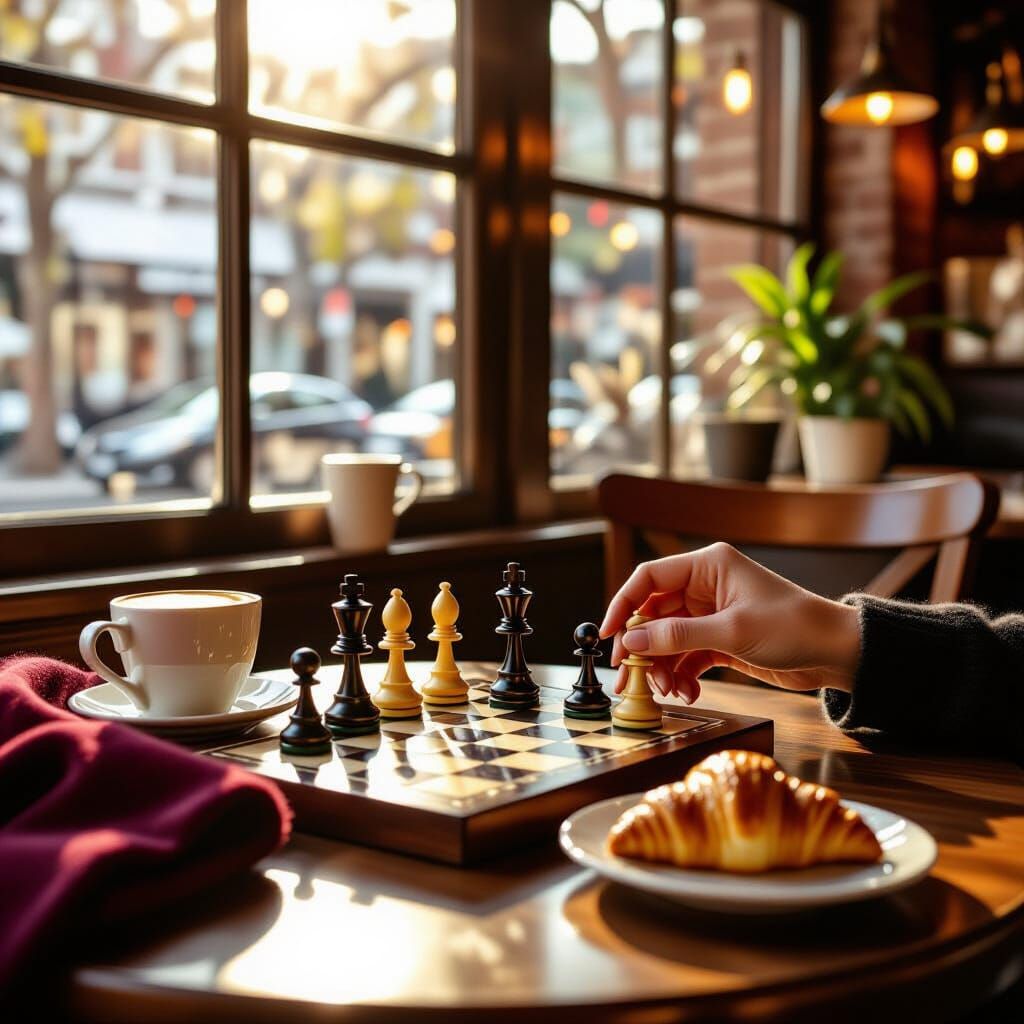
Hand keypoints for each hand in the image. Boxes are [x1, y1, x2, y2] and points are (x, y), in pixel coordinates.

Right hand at [599, 543, 861, 702]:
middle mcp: (705, 587)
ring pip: (668, 640)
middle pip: (654, 614)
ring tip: (667, 691)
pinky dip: (682, 675)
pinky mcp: (720, 640)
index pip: (649, 578)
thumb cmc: (794, 626)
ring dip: (662, 667)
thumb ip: (678, 636)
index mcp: (707, 567)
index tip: (609, 635)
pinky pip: (687, 656)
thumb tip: (632, 641)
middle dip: (641, 647)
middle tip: (628, 675)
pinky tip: (686, 692)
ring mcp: (712, 615)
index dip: (623, 604)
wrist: (837, 653)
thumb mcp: (732, 631)